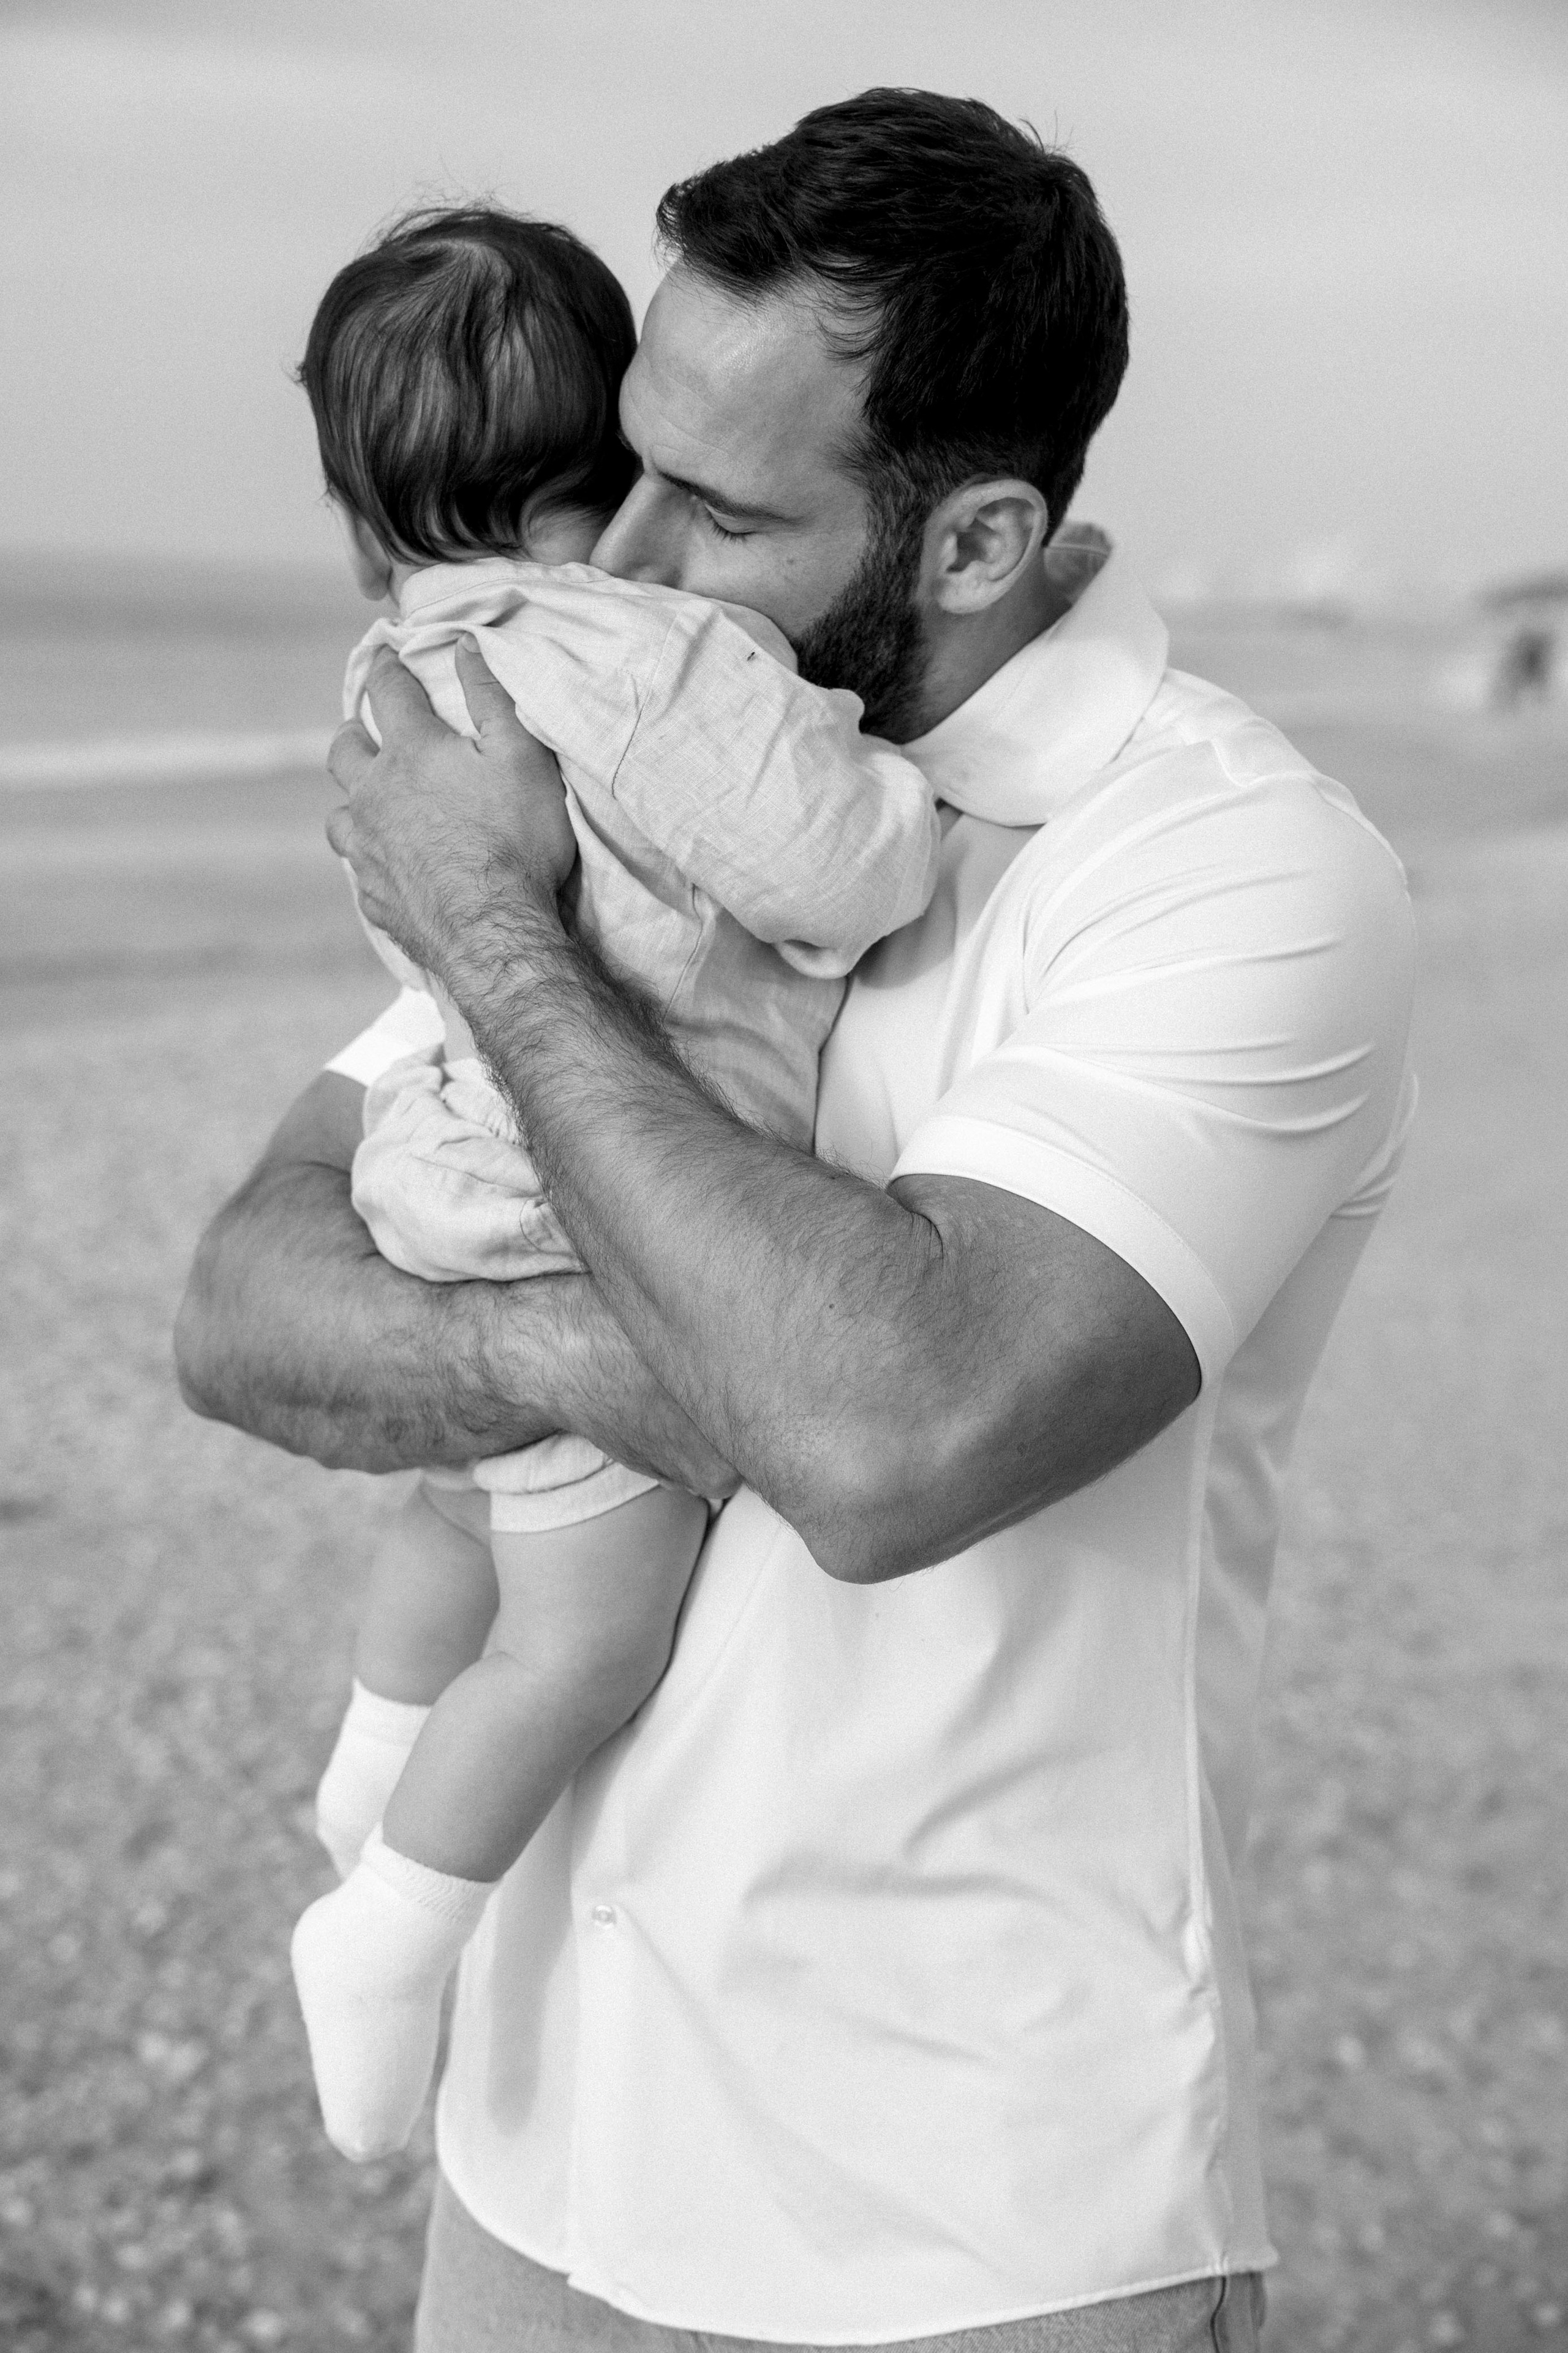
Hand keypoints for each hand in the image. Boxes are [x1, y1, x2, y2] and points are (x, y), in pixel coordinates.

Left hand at [326, 638, 578, 991]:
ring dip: (352, 803)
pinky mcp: (373, 895)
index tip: (386, 654)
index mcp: (411, 752)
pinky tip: (388, 866)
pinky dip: (370, 860)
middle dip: (353, 732)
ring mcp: (366, 848)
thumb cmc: (516, 839)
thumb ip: (490, 696)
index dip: (388, 667)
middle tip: (362, 730)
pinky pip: (359, 870)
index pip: (389, 692)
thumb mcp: (522, 756)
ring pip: (338, 814)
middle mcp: (374, 795)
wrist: (494, 929)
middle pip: (343, 751)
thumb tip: (465, 644)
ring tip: (369, 805)